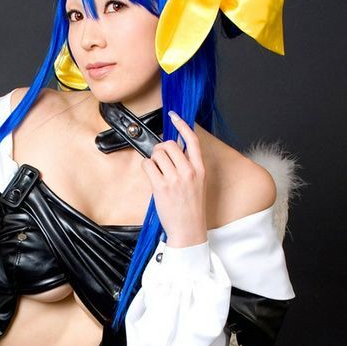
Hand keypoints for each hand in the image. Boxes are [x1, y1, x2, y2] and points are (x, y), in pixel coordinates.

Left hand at [142, 112, 206, 247]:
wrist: (188, 229)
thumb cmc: (191, 208)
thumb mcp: (197, 183)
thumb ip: (188, 166)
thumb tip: (172, 151)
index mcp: (200, 169)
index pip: (192, 140)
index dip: (182, 124)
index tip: (174, 115)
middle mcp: (188, 171)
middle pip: (169, 144)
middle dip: (160, 148)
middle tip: (159, 158)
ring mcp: (175, 179)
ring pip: (156, 154)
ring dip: (153, 160)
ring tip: (157, 172)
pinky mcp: (161, 186)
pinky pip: (148, 165)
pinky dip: (146, 168)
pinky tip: (152, 177)